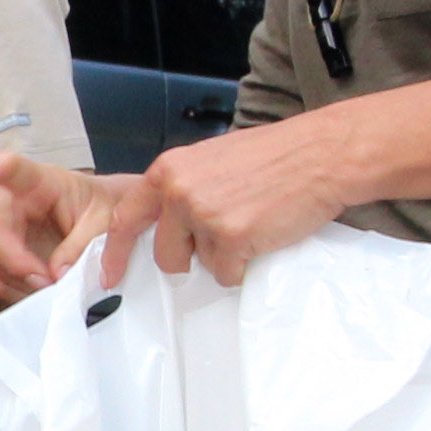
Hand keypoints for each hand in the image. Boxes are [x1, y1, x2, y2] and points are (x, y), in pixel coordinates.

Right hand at [0, 151, 122, 304]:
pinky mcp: (3, 254)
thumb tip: (57, 274)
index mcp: (39, 181)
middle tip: (44, 281)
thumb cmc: (100, 208)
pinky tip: (41, 292)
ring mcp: (4, 228)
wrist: (101, 220)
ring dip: (18, 282)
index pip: (12, 168)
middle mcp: (12, 201)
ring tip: (50, 290)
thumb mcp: (104, 221)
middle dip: (12, 260)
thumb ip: (82, 244)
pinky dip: (18, 292)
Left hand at [97, 121, 361, 287]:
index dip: (116, 252)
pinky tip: (263, 236)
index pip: (126, 218)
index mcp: (169, 171)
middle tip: (222, 237)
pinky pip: (227, 273)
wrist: (320, 155)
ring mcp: (203, 215)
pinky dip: (245, 265)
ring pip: (201, 264)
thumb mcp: (212, 160)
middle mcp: (178, 192)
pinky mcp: (230, 238)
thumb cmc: (275, 156)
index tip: (109, 275)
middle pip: (164, 254)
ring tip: (250, 224)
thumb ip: (183, 187)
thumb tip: (166, 226)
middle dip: (188, 257)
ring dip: (223, 256)